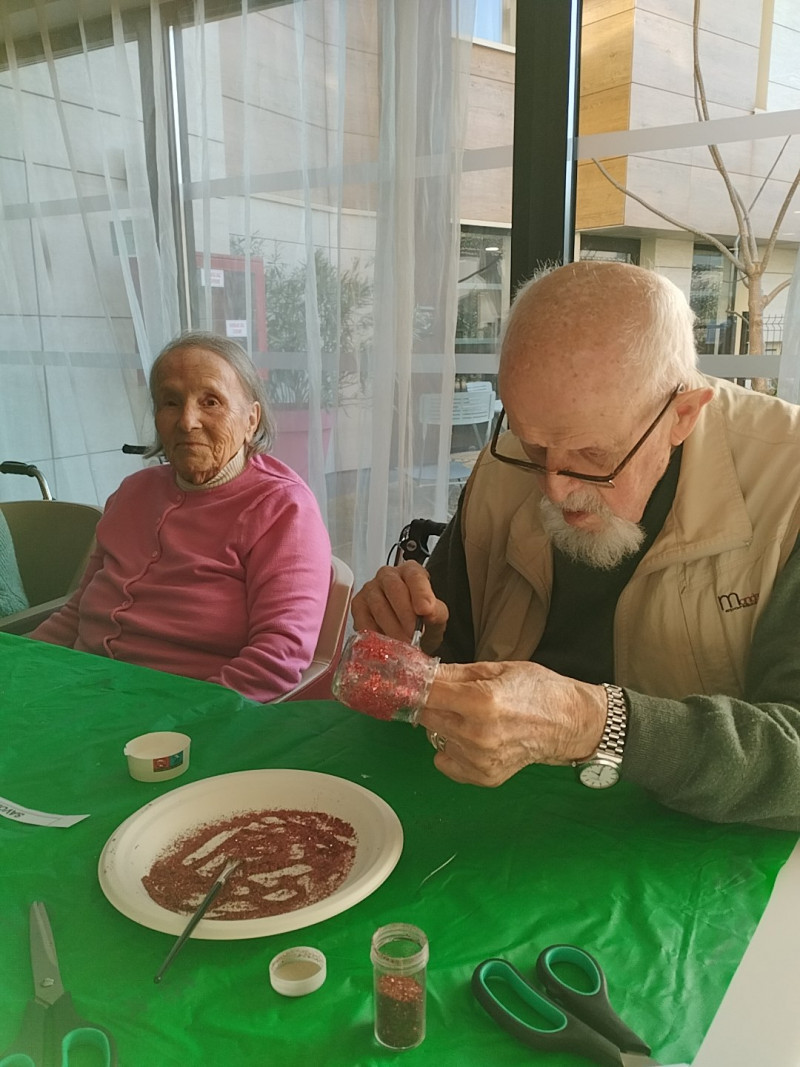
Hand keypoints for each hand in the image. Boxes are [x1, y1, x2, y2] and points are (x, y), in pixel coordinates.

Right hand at [350, 560, 448, 652]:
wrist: (410, 634)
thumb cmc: (422, 620)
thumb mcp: (436, 616)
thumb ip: (436, 611)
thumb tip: (428, 611)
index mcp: (410, 571)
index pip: (415, 576)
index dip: (420, 593)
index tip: (426, 610)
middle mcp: (388, 576)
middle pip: (394, 589)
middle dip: (405, 614)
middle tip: (414, 634)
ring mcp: (370, 589)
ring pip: (378, 605)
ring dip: (391, 628)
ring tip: (403, 645)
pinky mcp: (358, 606)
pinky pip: (364, 620)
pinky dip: (375, 635)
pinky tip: (385, 645)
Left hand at [417, 660, 607, 786]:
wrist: (569, 723)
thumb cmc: (538, 689)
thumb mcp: (497, 669)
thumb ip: (455, 673)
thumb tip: (422, 671)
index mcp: (479, 702)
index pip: (426, 693)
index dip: (415, 684)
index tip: (412, 680)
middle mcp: (476, 734)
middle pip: (426, 716)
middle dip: (432, 703)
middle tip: (450, 696)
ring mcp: (479, 760)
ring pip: (434, 738)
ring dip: (444, 726)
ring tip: (471, 717)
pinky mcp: (483, 777)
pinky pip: (446, 761)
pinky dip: (452, 749)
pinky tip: (474, 738)